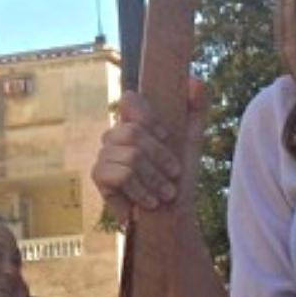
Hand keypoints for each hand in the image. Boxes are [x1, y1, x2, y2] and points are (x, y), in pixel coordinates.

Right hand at [91, 83, 204, 222]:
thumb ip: (196, 109)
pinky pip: (119, 175)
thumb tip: (195, 80)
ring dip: (154, 179)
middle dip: (160, 157)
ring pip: (130, 157)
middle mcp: (116, 134)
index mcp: (136, 122)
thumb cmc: (181, 179)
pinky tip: (149, 202)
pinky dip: (140, 191)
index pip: (130, 100)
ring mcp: (105, 154)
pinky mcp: (99, 176)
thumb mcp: (193, 140)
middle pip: (134, 132)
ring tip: (164, 193)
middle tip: (173, 175)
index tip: (167, 137)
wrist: (173, 216)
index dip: (149, 117)